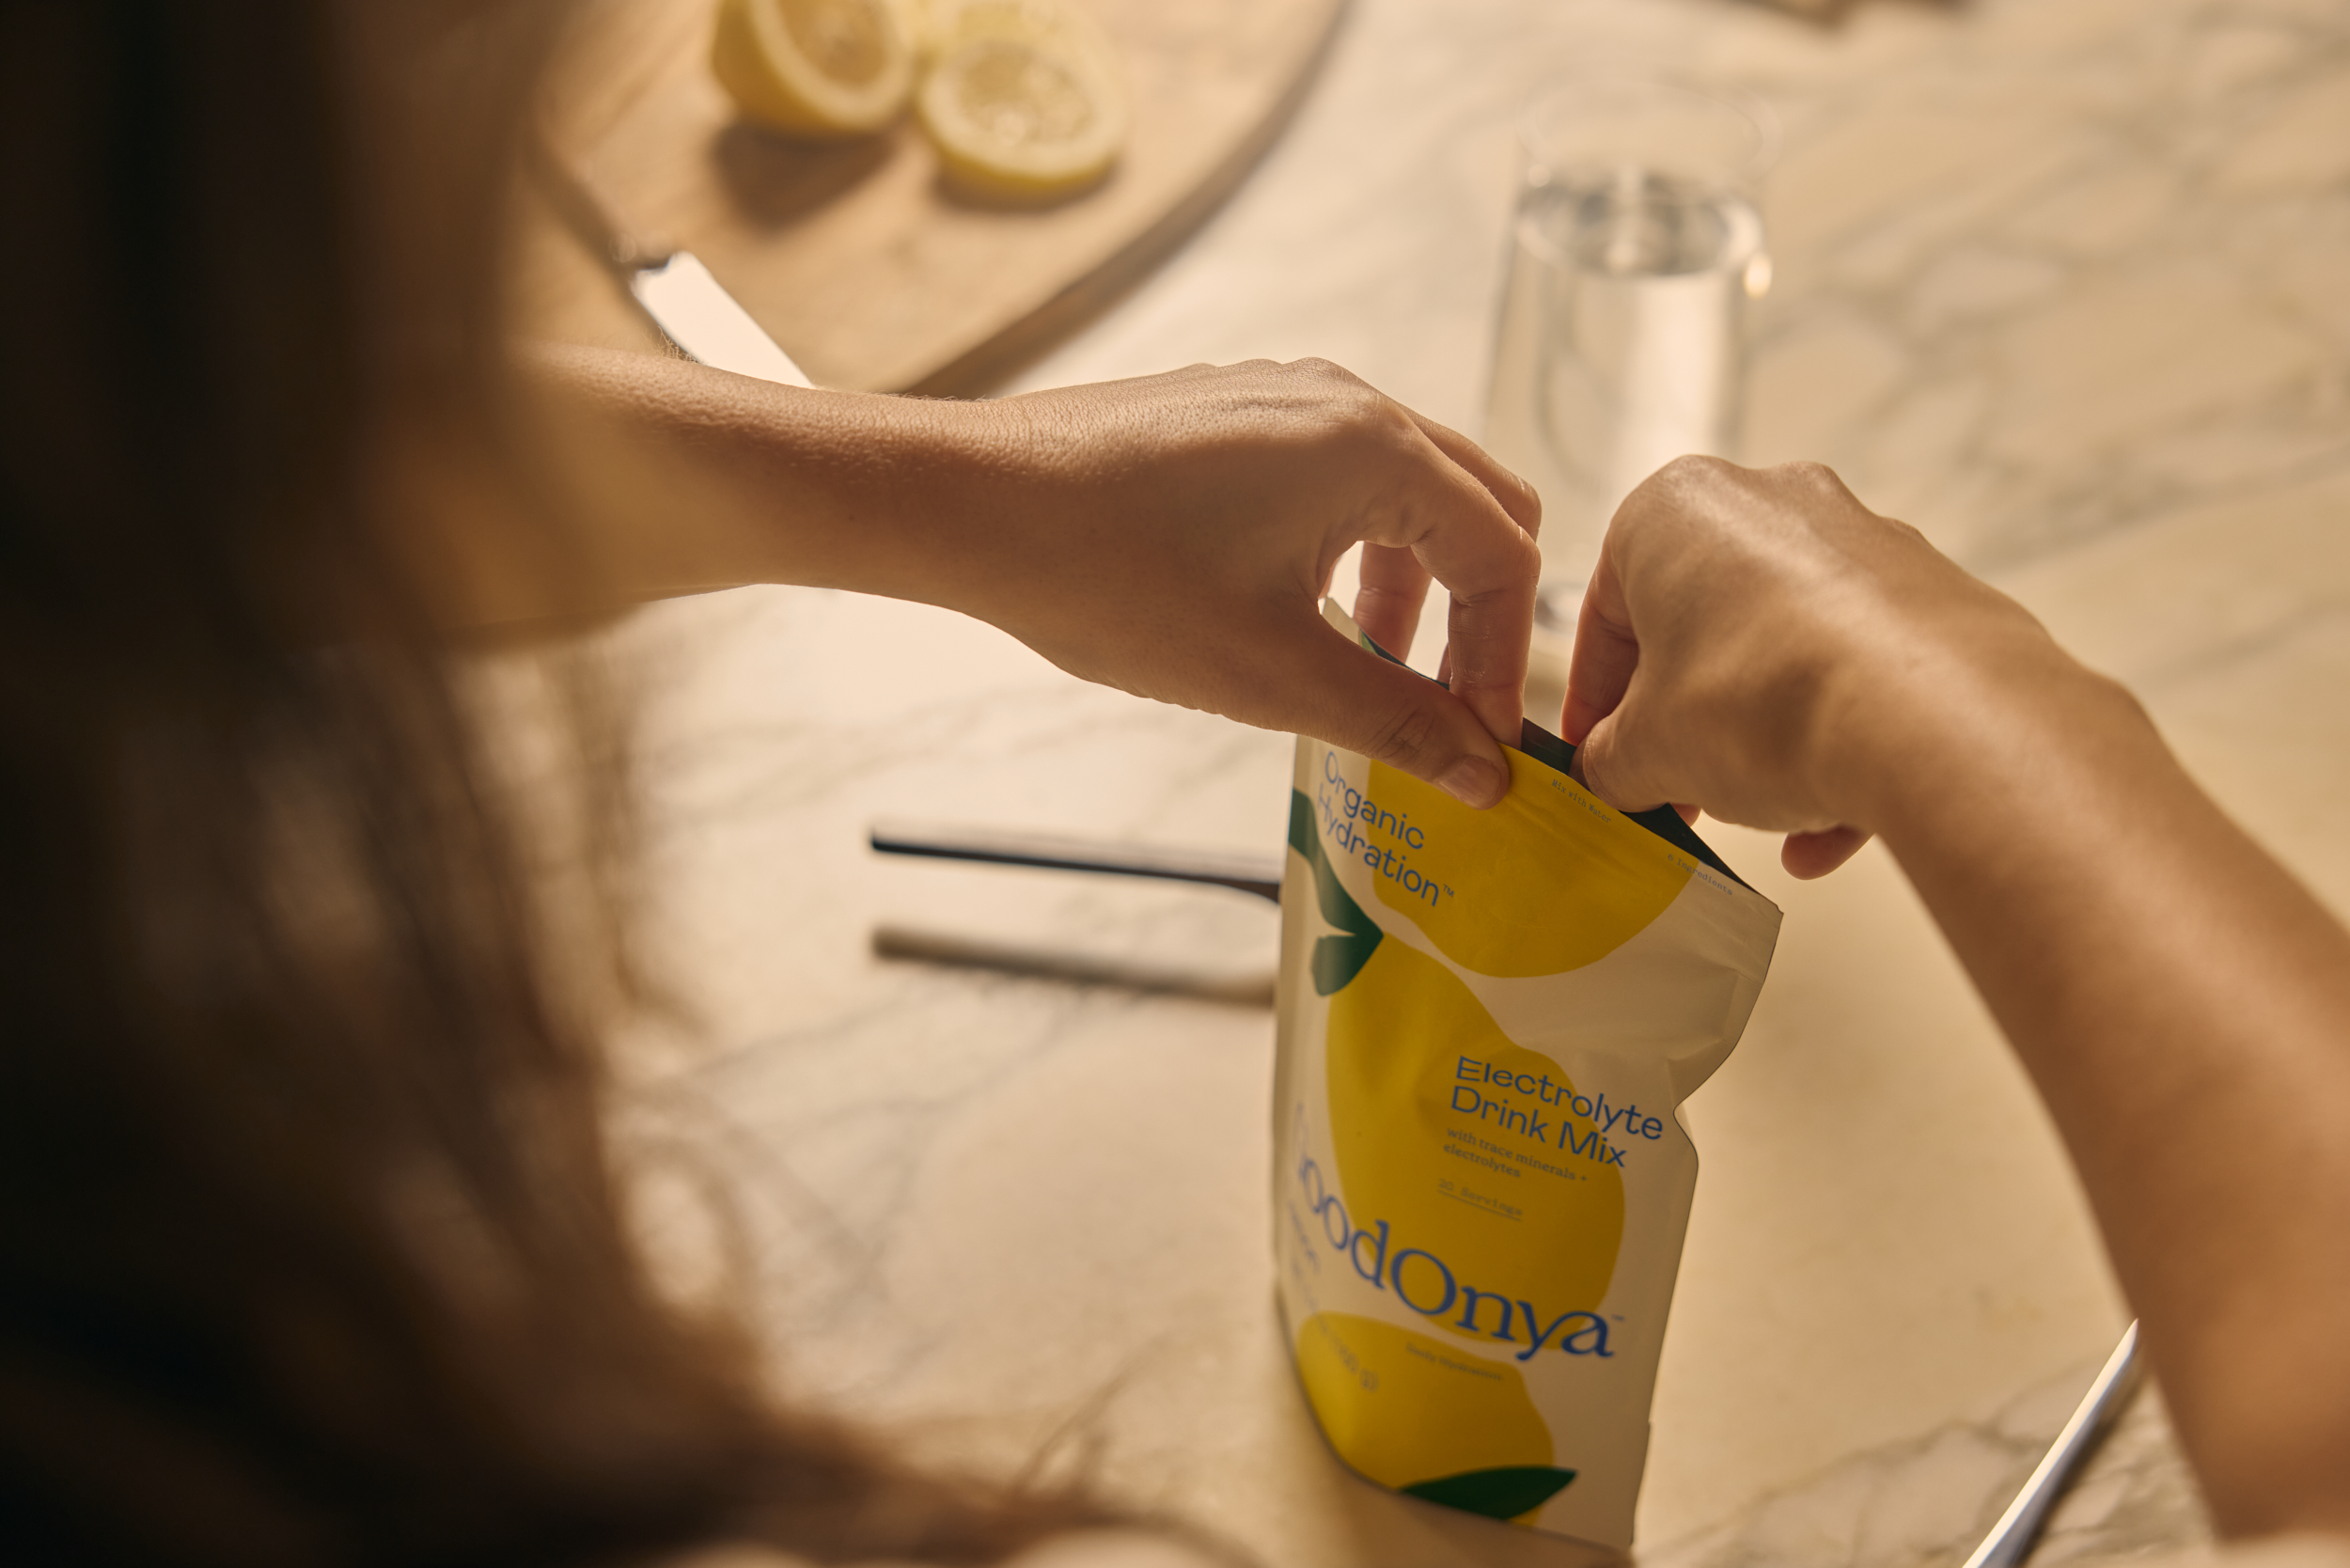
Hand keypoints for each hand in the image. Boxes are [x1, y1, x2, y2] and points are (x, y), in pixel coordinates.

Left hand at [963, 360, 1541, 807]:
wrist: (967, 502)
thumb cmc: (1107, 577)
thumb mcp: (1268, 673)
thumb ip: (1394, 721)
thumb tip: (1484, 774)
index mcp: (1374, 449)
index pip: (1502, 554)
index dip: (1505, 660)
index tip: (1479, 743)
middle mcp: (1344, 401)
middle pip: (1476, 504)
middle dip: (1476, 615)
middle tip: (1447, 709)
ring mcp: (1285, 394)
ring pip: (1405, 490)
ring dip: (1414, 586)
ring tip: (1370, 673)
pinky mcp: (1234, 409)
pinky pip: (1336, 474)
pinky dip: (1353, 548)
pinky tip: (1300, 614)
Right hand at [1561, 456, 2058, 877]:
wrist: (1934, 718)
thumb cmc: (1762, 701)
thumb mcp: (1648, 751)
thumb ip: (1610, 762)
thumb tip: (1608, 775)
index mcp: (1676, 510)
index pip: (1608, 609)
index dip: (1595, 698)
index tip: (1596, 757)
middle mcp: (1770, 501)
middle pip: (1702, 624)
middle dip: (1681, 715)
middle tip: (1671, 787)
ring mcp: (1861, 541)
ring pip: (1783, 649)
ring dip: (1758, 735)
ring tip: (1753, 814)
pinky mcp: (1930, 592)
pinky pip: (1859, 668)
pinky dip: (1836, 739)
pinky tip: (1826, 831)